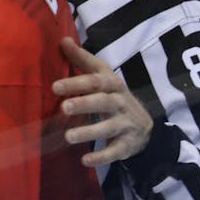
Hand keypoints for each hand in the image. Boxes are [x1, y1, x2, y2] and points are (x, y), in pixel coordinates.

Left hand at [53, 37, 152, 166]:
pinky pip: (115, 151)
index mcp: (112, 84)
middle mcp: (120, 103)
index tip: (54, 86)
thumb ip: (82, 60)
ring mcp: (126, 124)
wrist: (145, 125)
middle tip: (63, 107)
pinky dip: (102, 157)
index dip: (76, 83)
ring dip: (89, 132)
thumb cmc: (112, 94)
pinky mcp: (128, 144)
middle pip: (103, 102)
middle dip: (84, 104)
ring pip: (108, 128)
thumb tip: (62, 39)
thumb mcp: (101, 75)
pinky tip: (85, 160)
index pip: (95, 81)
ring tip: (68, 137)